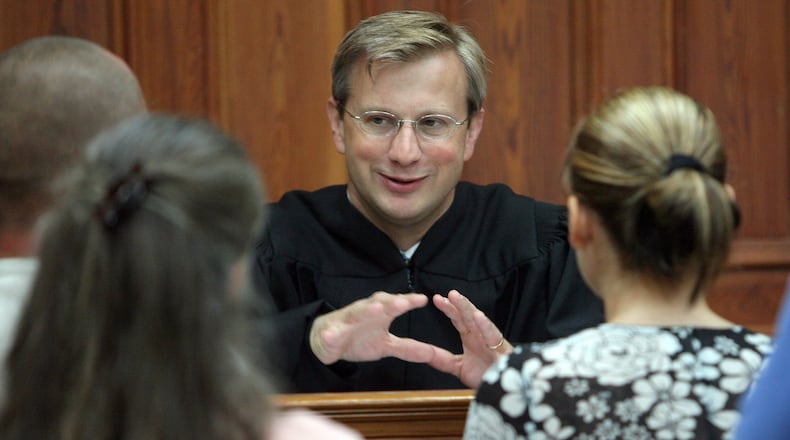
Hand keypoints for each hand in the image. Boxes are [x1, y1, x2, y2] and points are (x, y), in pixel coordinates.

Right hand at [309, 291, 435, 364]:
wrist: (327, 339)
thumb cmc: (360, 337)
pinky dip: (330, 334)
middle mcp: (365, 312)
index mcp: (380, 314)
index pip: (396, 304)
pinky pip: (330, 334)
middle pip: (378, 304)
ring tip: (375, 308)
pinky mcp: (330, 334)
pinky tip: (330, 336)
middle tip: (402, 303)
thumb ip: (407, 348)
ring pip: (356, 313)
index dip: (408, 301)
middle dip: (390, 302)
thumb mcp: (386, 345)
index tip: (423, 299)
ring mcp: (347, 321)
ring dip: (365, 310)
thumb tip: (432, 354)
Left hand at [429, 289, 513, 388]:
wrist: (505, 391)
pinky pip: (493, 336)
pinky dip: (485, 326)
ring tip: (456, 297)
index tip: (437, 299)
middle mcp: (481, 336)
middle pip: (467, 316)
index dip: (449, 308)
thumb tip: (424, 354)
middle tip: (446, 294)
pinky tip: (477, 316)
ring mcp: (491, 341)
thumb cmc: (487, 376)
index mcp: (471, 337)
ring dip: (467, 308)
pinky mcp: (501, 350)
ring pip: (478, 320)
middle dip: (457, 304)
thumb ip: (443, 361)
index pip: (458, 319)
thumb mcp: (459, 368)